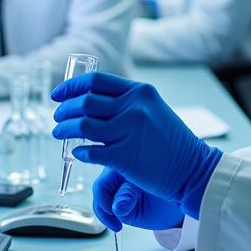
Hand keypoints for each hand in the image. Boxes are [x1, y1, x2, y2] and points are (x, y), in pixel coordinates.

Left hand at [52, 72, 220, 220]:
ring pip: (81, 125)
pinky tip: (77, 153)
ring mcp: (128, 131)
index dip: (71, 87)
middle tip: (57, 117)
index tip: (58, 95)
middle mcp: (133, 107)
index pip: (95, 81)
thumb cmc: (172, 142)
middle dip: (64, 109)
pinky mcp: (124, 156)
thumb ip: (128, 102)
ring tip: (58, 133)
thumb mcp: (153, 109)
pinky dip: (78, 151)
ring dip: (63, 129)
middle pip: (84, 101)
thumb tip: (92, 102)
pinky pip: (89, 151)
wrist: (193, 168)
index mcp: (139, 92)